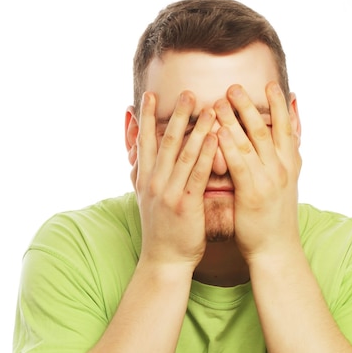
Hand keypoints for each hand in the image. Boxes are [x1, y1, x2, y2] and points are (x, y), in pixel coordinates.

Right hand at [131, 90, 217, 270]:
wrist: (164, 260)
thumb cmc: (161, 231)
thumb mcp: (144, 201)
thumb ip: (141, 175)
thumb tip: (136, 156)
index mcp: (145, 180)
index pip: (144, 143)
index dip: (146, 117)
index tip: (150, 95)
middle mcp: (154, 183)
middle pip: (165, 142)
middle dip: (176, 115)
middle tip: (187, 92)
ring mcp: (168, 193)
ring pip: (183, 153)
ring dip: (196, 128)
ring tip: (208, 107)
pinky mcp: (185, 204)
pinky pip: (197, 173)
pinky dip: (205, 153)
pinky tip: (215, 137)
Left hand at [214, 82, 301, 263]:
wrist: (276, 249)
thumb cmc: (275, 218)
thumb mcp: (288, 184)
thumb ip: (287, 158)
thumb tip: (290, 140)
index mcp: (291, 164)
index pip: (287, 127)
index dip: (279, 105)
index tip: (270, 84)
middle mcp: (283, 168)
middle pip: (266, 129)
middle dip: (250, 105)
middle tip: (235, 86)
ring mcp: (269, 179)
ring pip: (251, 142)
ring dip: (235, 119)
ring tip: (221, 100)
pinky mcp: (253, 192)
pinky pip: (239, 163)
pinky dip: (228, 146)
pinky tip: (217, 132)